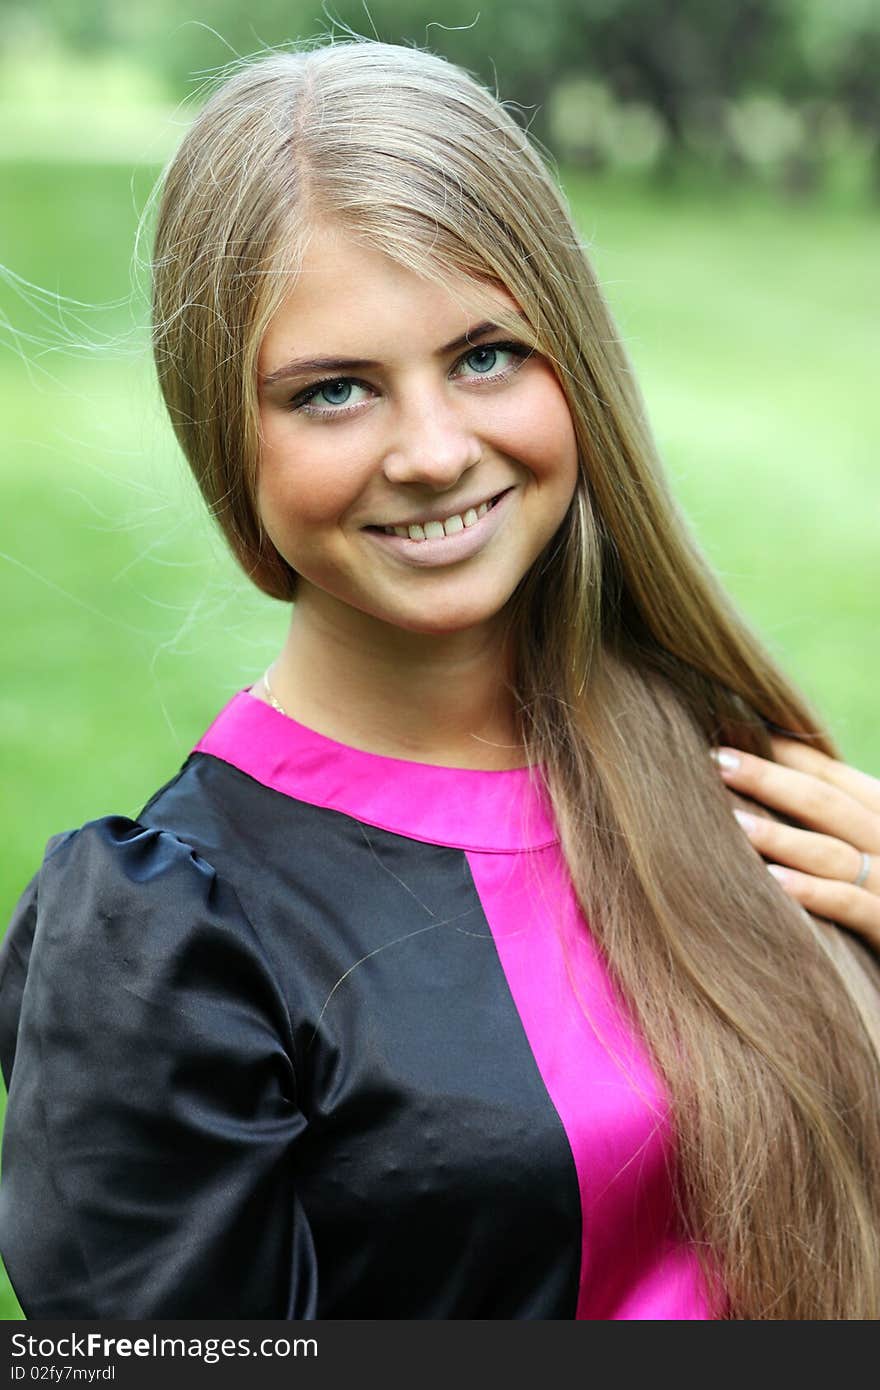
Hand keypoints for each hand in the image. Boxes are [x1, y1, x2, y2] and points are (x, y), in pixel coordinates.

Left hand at [712, 736, 879, 953]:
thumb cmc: (876, 897)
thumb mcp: (863, 850)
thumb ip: (825, 824)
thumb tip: (752, 788)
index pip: (831, 775)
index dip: (784, 752)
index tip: (733, 731)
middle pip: (826, 804)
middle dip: (770, 779)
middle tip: (716, 759)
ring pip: (833, 853)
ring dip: (780, 836)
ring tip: (730, 821)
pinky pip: (852, 907)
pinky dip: (813, 892)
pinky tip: (772, 882)